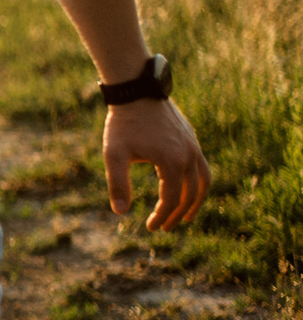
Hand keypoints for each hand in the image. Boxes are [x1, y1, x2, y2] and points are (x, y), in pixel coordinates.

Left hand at [103, 100, 210, 231]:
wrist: (137, 92)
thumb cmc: (123, 124)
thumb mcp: (114, 155)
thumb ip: (118, 184)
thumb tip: (121, 213)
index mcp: (172, 162)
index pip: (171, 199)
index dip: (162, 217)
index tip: (151, 228)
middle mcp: (189, 155)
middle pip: (191, 193)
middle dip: (179, 214)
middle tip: (165, 227)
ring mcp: (193, 146)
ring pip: (204, 180)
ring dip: (196, 200)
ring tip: (186, 215)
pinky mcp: (191, 138)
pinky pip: (201, 166)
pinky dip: (197, 182)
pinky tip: (183, 187)